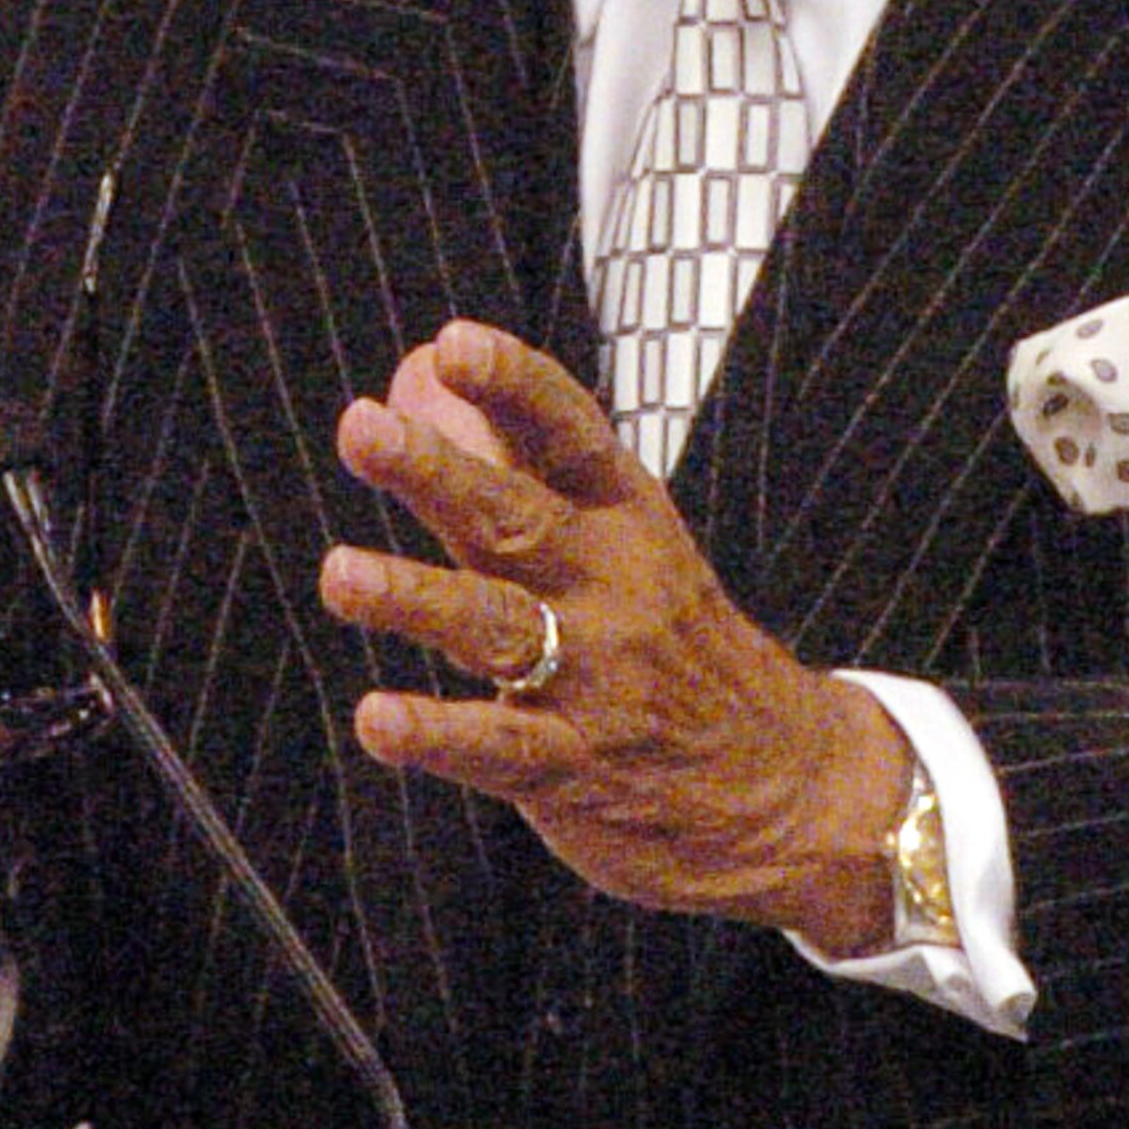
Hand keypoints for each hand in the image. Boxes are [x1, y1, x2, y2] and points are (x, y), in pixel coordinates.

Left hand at [321, 321, 913, 956]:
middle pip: (515, 516)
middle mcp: (611, 585)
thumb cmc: (669, 635)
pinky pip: (499, 748)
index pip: (566, 433)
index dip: (511, 385)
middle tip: (363, 428)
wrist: (787, 786)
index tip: (453, 342)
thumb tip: (411, 378)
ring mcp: (595, 678)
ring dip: (415, 597)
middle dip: (437, 471)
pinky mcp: (576, 768)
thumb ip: (512, 463)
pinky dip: (437, 734)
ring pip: (495, 625)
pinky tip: (379, 719)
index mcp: (623, 515)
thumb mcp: (619, 537)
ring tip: (341, 574)